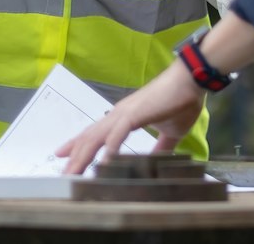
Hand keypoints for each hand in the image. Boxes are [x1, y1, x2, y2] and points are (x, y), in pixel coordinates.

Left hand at [55, 62, 203, 174]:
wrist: (190, 80)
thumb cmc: (181, 102)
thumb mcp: (170, 131)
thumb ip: (161, 146)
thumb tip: (158, 160)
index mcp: (123, 118)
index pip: (94, 133)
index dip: (78, 145)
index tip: (63, 157)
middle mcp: (118, 115)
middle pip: (90, 137)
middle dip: (75, 156)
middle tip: (63, 174)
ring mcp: (124, 114)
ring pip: (98, 136)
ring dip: (84, 155)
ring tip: (74, 172)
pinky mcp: (136, 113)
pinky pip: (119, 133)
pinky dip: (110, 147)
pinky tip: (103, 162)